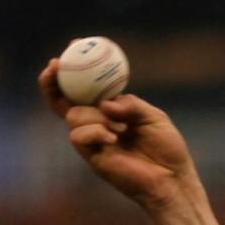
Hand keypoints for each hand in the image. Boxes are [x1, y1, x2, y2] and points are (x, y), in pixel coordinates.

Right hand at [38, 59, 196, 210]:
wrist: (173, 181)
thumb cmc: (167, 150)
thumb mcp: (153, 117)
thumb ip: (131, 104)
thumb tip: (106, 103)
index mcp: (111, 110)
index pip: (86, 86)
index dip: (76, 66)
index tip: (74, 44)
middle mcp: (97, 123)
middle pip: (63, 100)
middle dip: (52, 81)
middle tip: (53, 64)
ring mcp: (93, 140)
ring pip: (73, 116)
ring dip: (95, 116)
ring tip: (121, 129)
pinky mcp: (92, 157)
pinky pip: (78, 136)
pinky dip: (94, 131)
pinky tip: (113, 138)